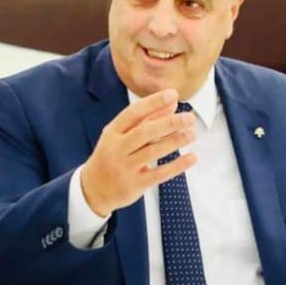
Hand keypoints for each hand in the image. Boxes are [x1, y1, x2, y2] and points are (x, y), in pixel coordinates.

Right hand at [81, 89, 196, 216]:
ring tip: (192, 133)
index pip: (133, 113)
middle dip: (169, 123)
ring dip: (175, 141)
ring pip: (153, 152)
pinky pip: (159, 174)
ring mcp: (125, 168)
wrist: (93, 189)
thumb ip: (146, 120)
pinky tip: (192, 157)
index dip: (153, 102)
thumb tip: (172, 104)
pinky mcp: (135, 185)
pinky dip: (177, 165)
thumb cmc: (110, 156)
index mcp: (112, 132)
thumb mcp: (121, 136)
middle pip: (145, 132)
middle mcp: (117, 149)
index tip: (173, 94)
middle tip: (189, 117)